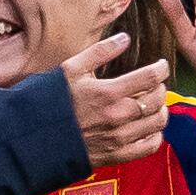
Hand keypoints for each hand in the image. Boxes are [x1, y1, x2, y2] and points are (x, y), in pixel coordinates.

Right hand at [62, 32, 169, 167]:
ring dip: (161, 110)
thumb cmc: (50, 102)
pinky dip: (156, 135)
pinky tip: (149, 127)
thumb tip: (124, 38)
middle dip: (160, 88)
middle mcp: (117, 117)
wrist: (34, 138)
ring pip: (157, 123)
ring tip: (154, 103)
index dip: (161, 69)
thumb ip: (100, 51)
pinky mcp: (116, 155)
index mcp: (107, 93)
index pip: (150, 77)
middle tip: (155, 84)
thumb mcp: (70, 69)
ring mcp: (118, 138)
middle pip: (157, 100)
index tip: (161, 66)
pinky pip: (149, 146)